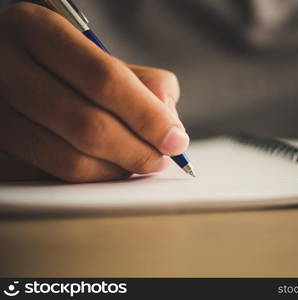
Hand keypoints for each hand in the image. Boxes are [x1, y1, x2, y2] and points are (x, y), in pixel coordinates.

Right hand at [0, 2, 187, 181]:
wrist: (10, 66)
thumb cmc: (65, 62)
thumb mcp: (101, 54)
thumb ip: (144, 82)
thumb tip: (170, 123)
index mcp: (37, 29)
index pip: (105, 80)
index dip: (147, 116)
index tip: (176, 140)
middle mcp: (6, 67)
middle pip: (88, 125)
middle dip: (138, 150)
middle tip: (162, 158)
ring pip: (70, 159)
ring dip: (118, 169)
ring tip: (141, 162)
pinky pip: (55, 174)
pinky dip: (94, 177)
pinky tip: (111, 167)